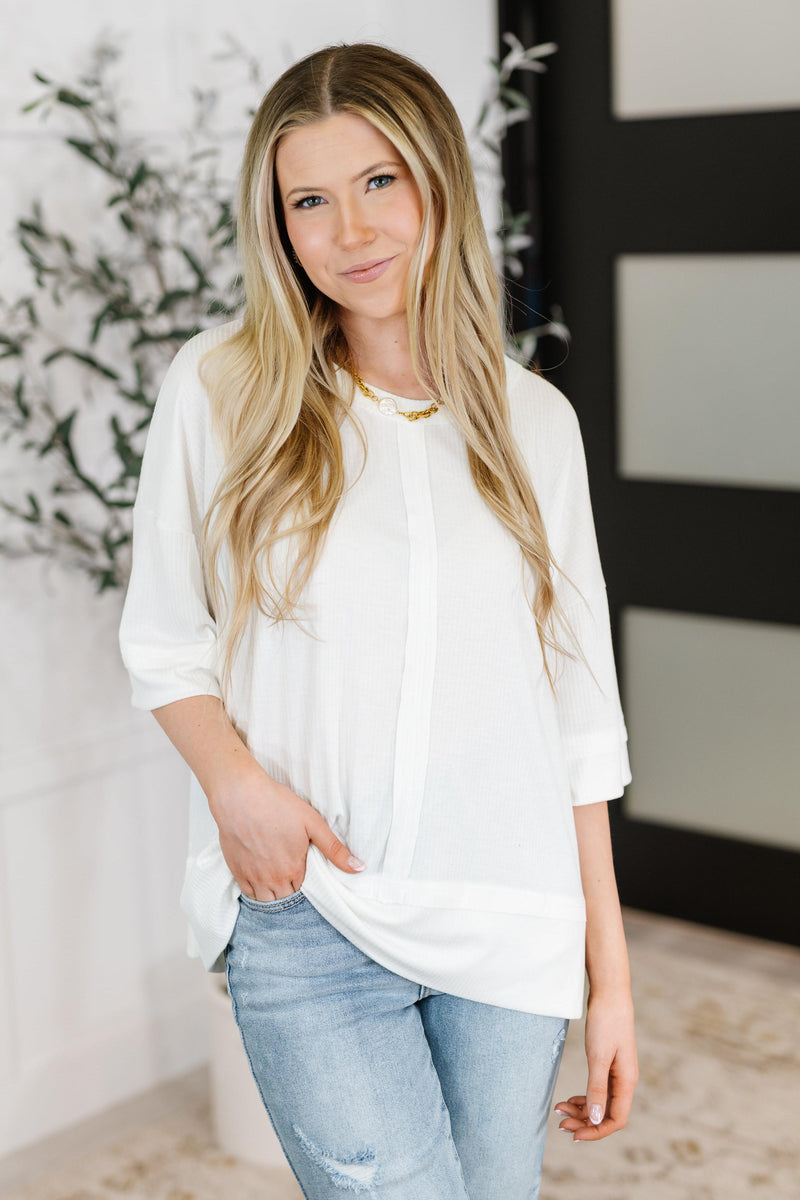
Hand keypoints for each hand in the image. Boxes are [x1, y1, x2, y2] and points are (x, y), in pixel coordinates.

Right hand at [211, 764, 364, 899]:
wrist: (240, 796)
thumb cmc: (277, 805)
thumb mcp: (313, 823)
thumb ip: (335, 850)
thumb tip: (359, 868)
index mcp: (294, 870)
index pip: (305, 891)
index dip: (306, 882)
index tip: (304, 870)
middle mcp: (273, 879)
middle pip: (286, 899)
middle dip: (291, 892)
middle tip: (292, 876)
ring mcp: (253, 877)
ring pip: (266, 901)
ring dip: (274, 895)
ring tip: (278, 881)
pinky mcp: (236, 871)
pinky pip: (248, 894)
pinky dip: (255, 891)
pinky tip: (260, 879)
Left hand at [554, 987, 638, 1140]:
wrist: (610, 996)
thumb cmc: (606, 1023)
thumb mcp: (598, 1057)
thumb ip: (597, 1088)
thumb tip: (597, 1119)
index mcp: (627, 1082)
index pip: (616, 1120)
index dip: (596, 1131)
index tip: (574, 1135)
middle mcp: (624, 1082)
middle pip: (606, 1115)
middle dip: (584, 1122)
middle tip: (560, 1123)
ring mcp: (616, 1074)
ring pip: (600, 1103)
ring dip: (581, 1110)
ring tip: (559, 1109)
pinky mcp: (608, 1066)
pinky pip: (597, 1091)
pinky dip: (583, 1098)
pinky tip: (569, 1099)